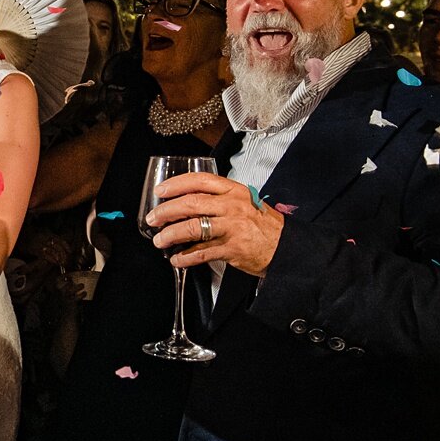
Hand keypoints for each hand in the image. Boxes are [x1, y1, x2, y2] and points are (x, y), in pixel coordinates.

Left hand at [143, 171, 284, 277]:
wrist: (286, 247)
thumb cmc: (262, 224)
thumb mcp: (244, 201)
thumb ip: (219, 199)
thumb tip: (186, 202)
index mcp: (233, 191)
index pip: (199, 181)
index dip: (176, 184)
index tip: (160, 191)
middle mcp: (231, 207)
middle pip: (190, 204)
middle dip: (166, 211)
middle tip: (153, 219)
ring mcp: (231, 228)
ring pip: (192, 228)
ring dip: (170, 235)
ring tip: (160, 241)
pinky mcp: (232, 249)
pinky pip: (201, 253)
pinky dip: (185, 257)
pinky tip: (177, 259)